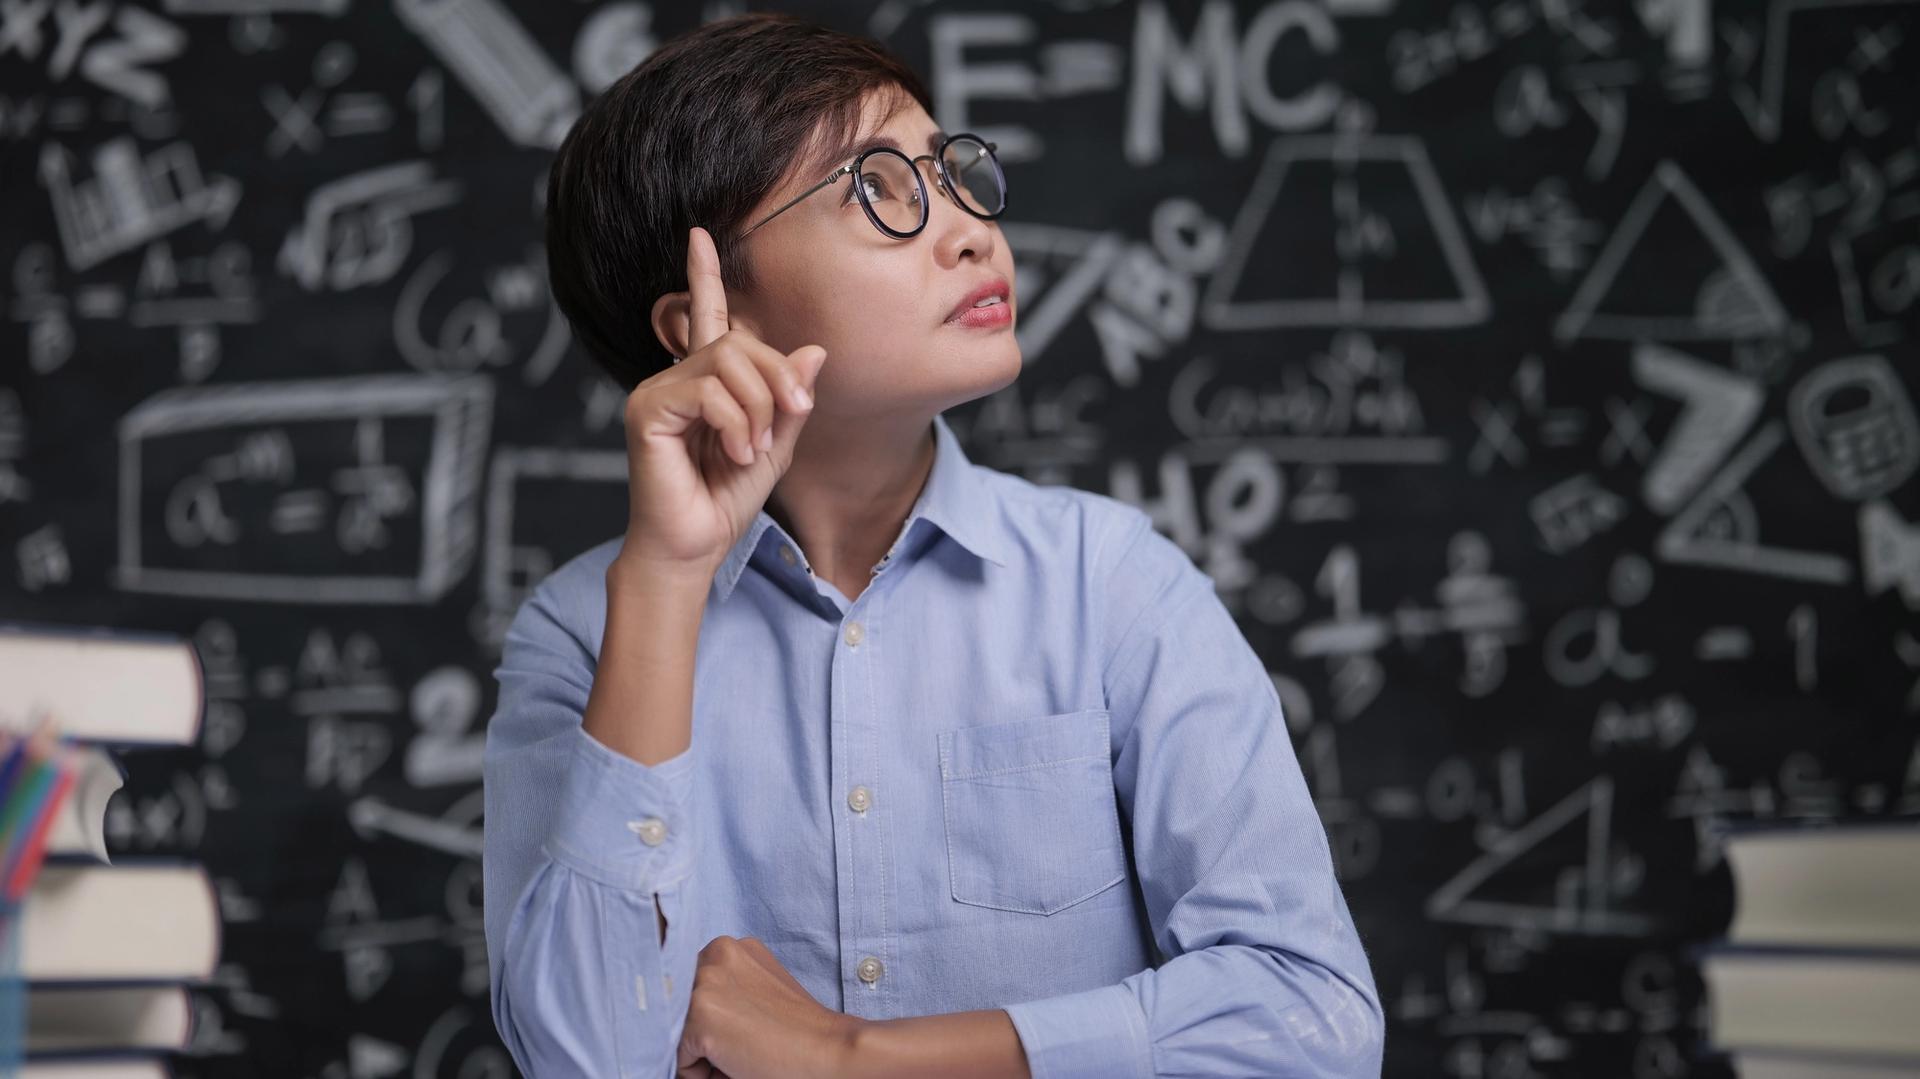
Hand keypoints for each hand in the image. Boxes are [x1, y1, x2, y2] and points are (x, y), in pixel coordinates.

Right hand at [616, 225, 827, 578]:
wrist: (693, 548)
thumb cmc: (724, 501)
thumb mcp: (776, 448)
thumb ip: (791, 401)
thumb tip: (813, 352)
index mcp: (703, 384)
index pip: (706, 318)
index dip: (703, 276)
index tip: (700, 235)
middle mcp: (674, 379)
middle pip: (737, 342)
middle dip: (777, 378)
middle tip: (792, 420)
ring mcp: (656, 393)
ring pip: (725, 363)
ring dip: (760, 407)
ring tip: (757, 449)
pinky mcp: (647, 411)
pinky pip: (708, 392)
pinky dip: (737, 422)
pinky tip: (739, 452)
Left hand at [675, 935, 860, 1078]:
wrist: (826, 1050)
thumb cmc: (796, 1031)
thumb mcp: (758, 989)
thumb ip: (725, 988)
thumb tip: (678, 1016)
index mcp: (730, 947)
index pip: (691, 990)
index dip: (711, 1018)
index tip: (736, 1029)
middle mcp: (715, 954)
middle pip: (680, 1010)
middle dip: (703, 1032)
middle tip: (743, 1043)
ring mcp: (706, 983)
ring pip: (678, 1035)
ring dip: (704, 1052)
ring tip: (742, 1052)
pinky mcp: (701, 1016)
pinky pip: (681, 1060)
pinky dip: (702, 1074)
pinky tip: (737, 1064)